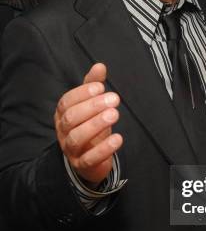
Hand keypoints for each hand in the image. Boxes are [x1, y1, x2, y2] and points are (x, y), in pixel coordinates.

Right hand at [54, 63, 122, 185]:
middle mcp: (63, 131)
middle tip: (114, 99)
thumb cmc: (90, 126)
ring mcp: (71, 149)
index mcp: (63, 114)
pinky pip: (89, 158)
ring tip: (114, 115)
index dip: (82, 94)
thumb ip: (93, 86)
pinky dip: (104, 149)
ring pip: (77, 138)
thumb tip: (100, 65)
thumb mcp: (91, 105)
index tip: (101, 86)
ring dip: (96, 125)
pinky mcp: (82, 165)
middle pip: (71, 118)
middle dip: (92, 107)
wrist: (89, 160)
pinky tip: (118, 138)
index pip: (66, 102)